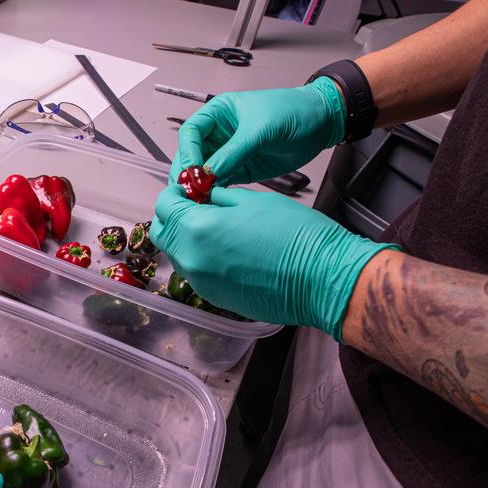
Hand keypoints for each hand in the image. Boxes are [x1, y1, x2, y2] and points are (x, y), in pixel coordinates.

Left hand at [150, 185, 395, 338]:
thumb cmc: (298, 236)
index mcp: (198, 228)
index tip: (188, 189)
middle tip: (194, 206)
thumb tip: (206, 196)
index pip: (164, 205)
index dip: (174, 193)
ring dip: (186, 239)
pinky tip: (226, 251)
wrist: (324, 278)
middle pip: (164, 233)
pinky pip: (197, 275)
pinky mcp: (216, 299)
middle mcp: (192, 259)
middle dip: (173, 216)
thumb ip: (221, 197)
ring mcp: (202, 283)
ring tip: (214, 228)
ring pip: (178, 256)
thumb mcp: (254, 200)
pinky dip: (202, 259)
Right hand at [174, 77, 345, 185]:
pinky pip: (222, 182)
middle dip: (189, 173)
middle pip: (193, 155)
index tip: (191, 171)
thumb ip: (232, 153)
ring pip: (205, 172)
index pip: (190, 133)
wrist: (321, 122)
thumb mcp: (259, 130)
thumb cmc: (291, 111)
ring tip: (199, 199)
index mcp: (218, 113)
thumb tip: (207, 173)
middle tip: (189, 191)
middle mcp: (220, 134)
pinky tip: (214, 200)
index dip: (188, 152)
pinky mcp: (242, 169)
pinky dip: (216, 192)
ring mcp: (230, 153)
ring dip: (201, 186)